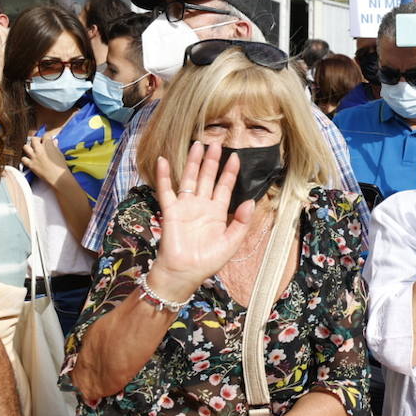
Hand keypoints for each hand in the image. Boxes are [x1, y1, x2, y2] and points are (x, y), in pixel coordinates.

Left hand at [21, 132, 69, 184]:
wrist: (58, 177)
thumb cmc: (61, 166)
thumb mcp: (60, 154)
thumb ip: (55, 147)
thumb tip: (54, 141)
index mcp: (48, 145)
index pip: (46, 135)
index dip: (46, 137)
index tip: (47, 139)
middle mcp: (40, 149)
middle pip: (34, 139)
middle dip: (36, 140)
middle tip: (39, 144)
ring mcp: (34, 157)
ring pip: (25, 147)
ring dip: (28, 148)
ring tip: (32, 151)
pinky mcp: (31, 164)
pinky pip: (23, 159)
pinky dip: (25, 159)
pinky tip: (29, 160)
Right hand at [150, 142, 254, 297]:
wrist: (185, 272)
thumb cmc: (208, 261)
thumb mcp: (231, 242)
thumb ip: (241, 222)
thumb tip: (251, 202)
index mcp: (217, 212)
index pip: (225, 187)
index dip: (230, 172)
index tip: (235, 156)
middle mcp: (202, 206)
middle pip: (207, 178)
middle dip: (211, 161)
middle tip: (215, 143)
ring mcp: (186, 206)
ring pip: (190, 178)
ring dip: (193, 162)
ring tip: (197, 145)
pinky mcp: (171, 210)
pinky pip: (166, 190)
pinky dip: (164, 175)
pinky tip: (164, 160)